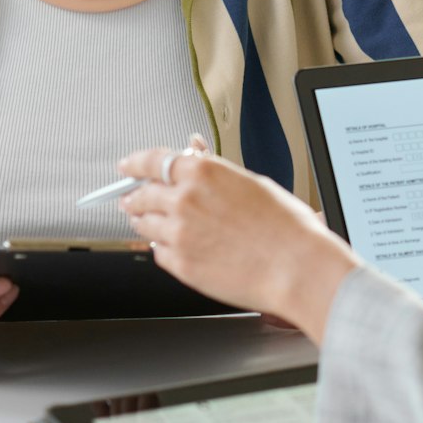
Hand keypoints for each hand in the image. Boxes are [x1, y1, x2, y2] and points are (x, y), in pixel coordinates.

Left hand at [116, 147, 358, 340]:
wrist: (296, 267)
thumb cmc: (285, 226)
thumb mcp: (251, 183)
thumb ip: (215, 170)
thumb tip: (195, 155)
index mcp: (202, 172)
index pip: (153, 161)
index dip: (135, 163)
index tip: (127, 167)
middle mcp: (184, 200)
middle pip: (142, 194)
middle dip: (133, 196)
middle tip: (131, 199)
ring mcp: (179, 234)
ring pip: (145, 224)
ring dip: (143, 221)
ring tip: (147, 222)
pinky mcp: (181, 265)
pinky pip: (159, 253)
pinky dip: (162, 248)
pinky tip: (173, 246)